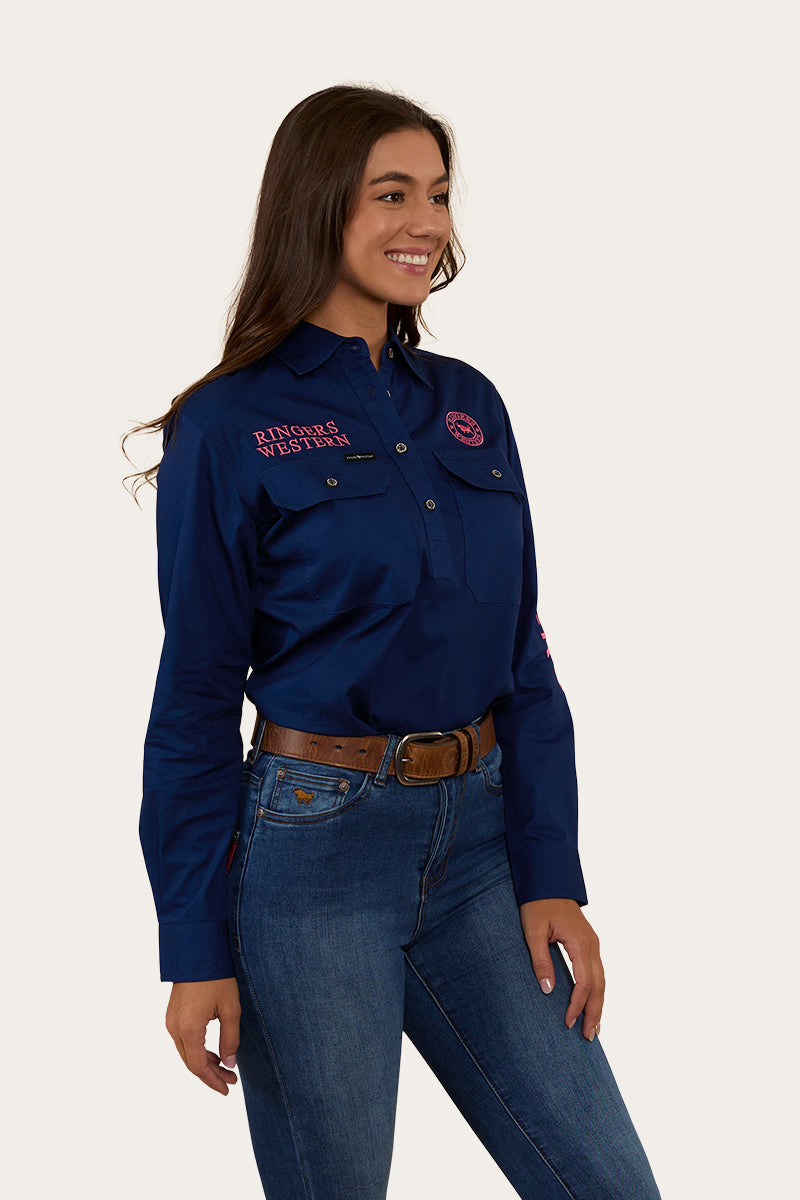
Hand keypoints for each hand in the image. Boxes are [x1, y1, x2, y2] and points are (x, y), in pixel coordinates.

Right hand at [165, 977, 241, 1094]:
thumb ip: (230, 1039)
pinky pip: (184, 1041)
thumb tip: (229, 1063)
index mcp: (188, 1028)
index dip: (213, 1081)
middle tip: (231, 1081)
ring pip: (186, 1053)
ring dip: (205, 1063)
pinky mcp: (173, 1015)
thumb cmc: (216, 976)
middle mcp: (174, 1028)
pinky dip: (198, 1050)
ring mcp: (171, 1021)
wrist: (198, 951)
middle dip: (211, 1074)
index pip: (198, 1066)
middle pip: (191, 1062)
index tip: (227, 1089)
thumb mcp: (231, 1009)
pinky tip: (213, 1053)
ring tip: (225, 1068)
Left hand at [519, 898, 603, 1039]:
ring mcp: (593, 943)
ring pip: (602, 980)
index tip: (569, 1023)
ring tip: (594, 1027)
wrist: (547, 881)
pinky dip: (597, 991)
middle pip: (600, 985)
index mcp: (580, 942)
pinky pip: (598, 972)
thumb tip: (548, 990)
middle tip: (589, 1036)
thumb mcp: (533, 931)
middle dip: (595, 1012)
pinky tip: (592, 1002)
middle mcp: (592, 944)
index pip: (584, 982)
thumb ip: (541, 960)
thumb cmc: (538, 904)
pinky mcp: (589, 943)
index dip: (578, 1005)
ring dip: (599, 1004)